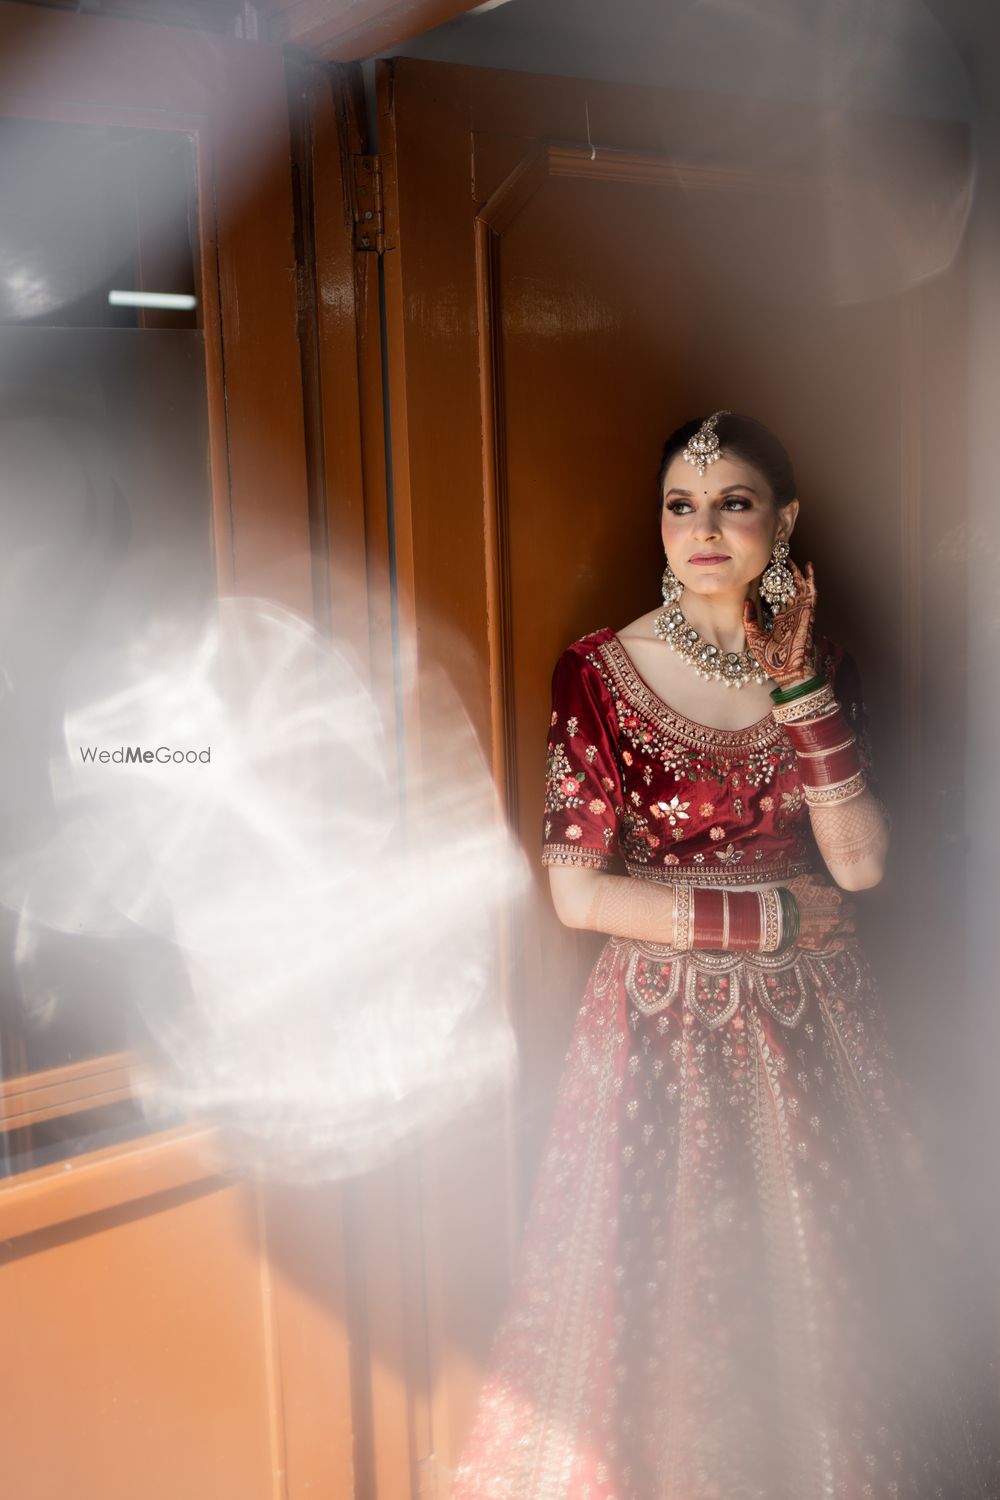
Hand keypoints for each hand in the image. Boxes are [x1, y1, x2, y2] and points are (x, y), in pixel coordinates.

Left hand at [743, 558, 817, 688]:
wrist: (788, 672)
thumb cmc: (772, 661)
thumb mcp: (754, 638)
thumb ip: (750, 620)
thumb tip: (746, 601)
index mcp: (778, 619)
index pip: (773, 596)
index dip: (768, 582)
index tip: (761, 568)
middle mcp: (790, 613)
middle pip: (786, 588)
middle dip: (780, 573)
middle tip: (773, 556)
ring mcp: (800, 613)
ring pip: (798, 586)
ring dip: (794, 571)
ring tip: (787, 556)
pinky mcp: (808, 614)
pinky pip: (812, 593)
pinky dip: (811, 579)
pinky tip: (807, 566)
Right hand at [785, 872, 856, 950]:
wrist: (781, 917)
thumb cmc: (792, 897)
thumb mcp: (803, 880)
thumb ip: (818, 879)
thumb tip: (824, 881)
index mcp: (835, 896)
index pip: (846, 896)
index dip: (842, 897)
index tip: (838, 898)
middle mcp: (839, 913)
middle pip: (851, 911)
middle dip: (848, 910)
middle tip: (844, 910)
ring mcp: (834, 929)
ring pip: (851, 926)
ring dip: (851, 923)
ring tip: (849, 924)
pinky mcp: (827, 942)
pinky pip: (845, 943)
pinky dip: (851, 942)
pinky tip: (854, 941)